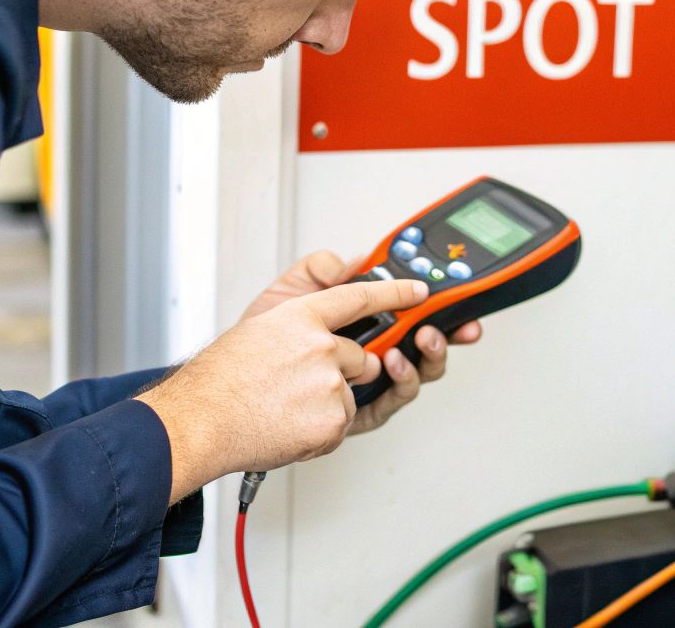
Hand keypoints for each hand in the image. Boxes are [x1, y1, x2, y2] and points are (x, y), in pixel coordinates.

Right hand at [139, 277, 425, 503]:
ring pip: (350, 395)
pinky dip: (318, 432)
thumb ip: (301, 318)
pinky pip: (341, 425)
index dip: (393, 291)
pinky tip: (286, 426)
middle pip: (360, 357)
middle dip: (339, 374)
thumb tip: (332, 317)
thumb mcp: (258, 327)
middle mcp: (320, 345)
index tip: (419, 291)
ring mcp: (329, 383)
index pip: (359, 296)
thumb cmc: (218, 380)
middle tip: (295, 385)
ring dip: (325, 405)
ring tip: (283, 407)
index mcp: (301, 316)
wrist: (198, 423)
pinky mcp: (332, 420)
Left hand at [247, 252, 480, 433]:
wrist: (226, 393)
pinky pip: (392, 401)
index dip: (433, 299)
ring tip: (417, 341)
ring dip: (426, 356)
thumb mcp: (286, 295)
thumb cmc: (254, 350)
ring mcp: (369, 384)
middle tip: (443, 324)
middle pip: (426, 343)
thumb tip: (351, 260)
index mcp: (362, 324)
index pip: (407, 309)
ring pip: (417, 372)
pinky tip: (391, 364)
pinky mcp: (359, 413)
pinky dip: (399, 382)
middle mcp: (372, 353)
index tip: (444, 290)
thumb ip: (319, 270)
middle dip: (448, 332)